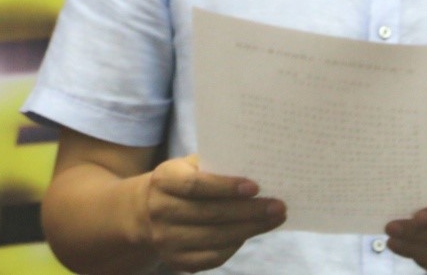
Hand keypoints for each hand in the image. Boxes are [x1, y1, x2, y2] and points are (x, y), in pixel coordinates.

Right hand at [143, 155, 285, 271]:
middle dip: (249, 211)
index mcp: (164, 180)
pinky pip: (212, 257)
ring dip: (250, 229)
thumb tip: (260, 168)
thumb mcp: (190, 165)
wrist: (147, 210)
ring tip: (274, 218)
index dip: (225, 187)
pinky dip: (236, 245)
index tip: (255, 187)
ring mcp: (165, 239)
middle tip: (278, 206)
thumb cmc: (183, 180)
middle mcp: (160, 211)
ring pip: (215, 237)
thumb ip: (217, 165)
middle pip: (210, 214)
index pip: (195, 185)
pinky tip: (252, 232)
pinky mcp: (176, 260)